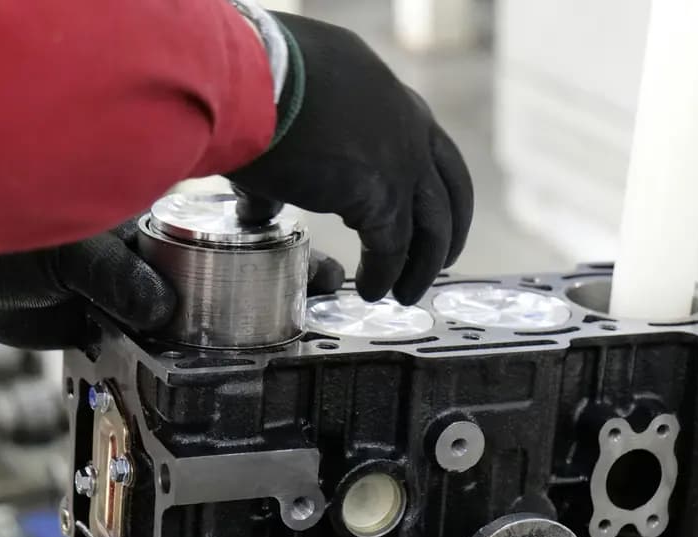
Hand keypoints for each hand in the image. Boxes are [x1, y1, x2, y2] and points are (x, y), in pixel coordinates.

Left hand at [0, 221, 345, 348]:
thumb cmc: (14, 242)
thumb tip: (164, 312)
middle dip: (284, 297)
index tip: (322, 272)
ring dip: (249, 339)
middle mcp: (163, 266)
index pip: (236, 237)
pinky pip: (174, 357)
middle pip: (239, 282)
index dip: (282, 253)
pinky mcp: (129, 340)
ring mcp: (149, 304)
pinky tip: (231, 383)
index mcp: (158, 229)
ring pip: (214, 324)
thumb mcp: (72, 250)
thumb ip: (116, 278)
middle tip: (324, 315)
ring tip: (293, 354)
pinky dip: (200, 371)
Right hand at [228, 13, 472, 304]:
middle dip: (448, 229)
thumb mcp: (286, 109)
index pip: (426, 143)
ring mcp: (403, 160)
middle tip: (440, 259)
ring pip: (432, 224)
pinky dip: (385, 275)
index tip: (423, 209)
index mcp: (387, 95)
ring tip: (406, 292)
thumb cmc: (252, 82)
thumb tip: (260, 207)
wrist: (248, 82)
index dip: (428, 182)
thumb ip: (285, 160)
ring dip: (422, 265)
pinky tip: (374, 291)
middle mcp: (407, 123)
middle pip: (449, 187)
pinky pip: (393, 248)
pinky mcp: (384, 197)